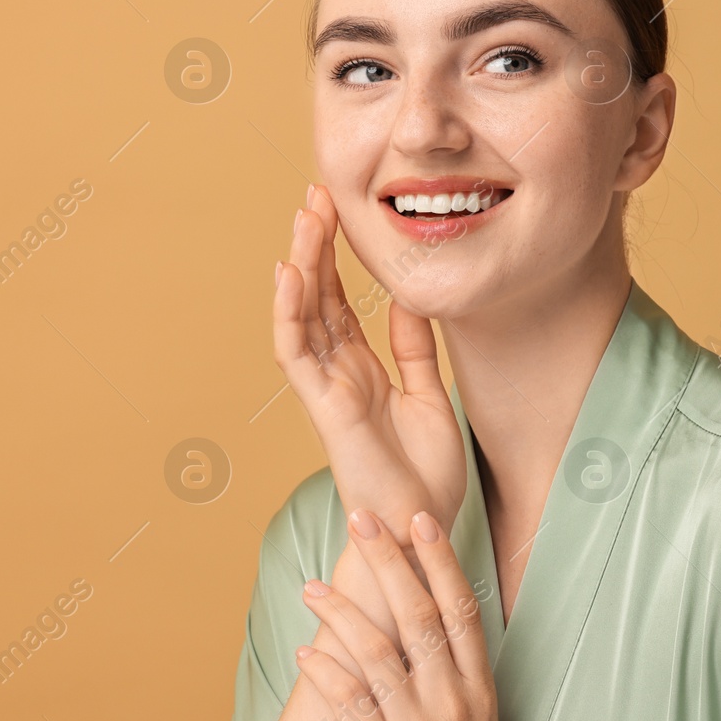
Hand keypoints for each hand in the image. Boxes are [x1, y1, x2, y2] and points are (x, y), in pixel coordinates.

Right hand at [273, 185, 466, 540]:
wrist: (422, 527)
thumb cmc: (425, 474)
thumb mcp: (430, 394)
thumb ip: (416, 350)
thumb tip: (413, 300)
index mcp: (364, 369)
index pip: (342, 302)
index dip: (338, 258)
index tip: (340, 211)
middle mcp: (340, 374)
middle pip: (319, 298)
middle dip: (316, 246)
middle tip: (316, 194)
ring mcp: (328, 388)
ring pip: (303, 315)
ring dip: (301, 265)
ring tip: (304, 216)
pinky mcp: (325, 407)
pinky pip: (298, 353)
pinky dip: (290, 312)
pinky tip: (290, 273)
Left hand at [296, 509, 500, 720]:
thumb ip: (458, 675)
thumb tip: (432, 622)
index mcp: (480, 690)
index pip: (462, 609)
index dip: (440, 562)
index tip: (421, 520)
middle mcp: (451, 703)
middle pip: (418, 616)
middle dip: (389, 561)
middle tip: (363, 521)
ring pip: (375, 652)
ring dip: (341, 612)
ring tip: (312, 588)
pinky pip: (346, 703)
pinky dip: (325, 672)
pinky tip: (305, 653)